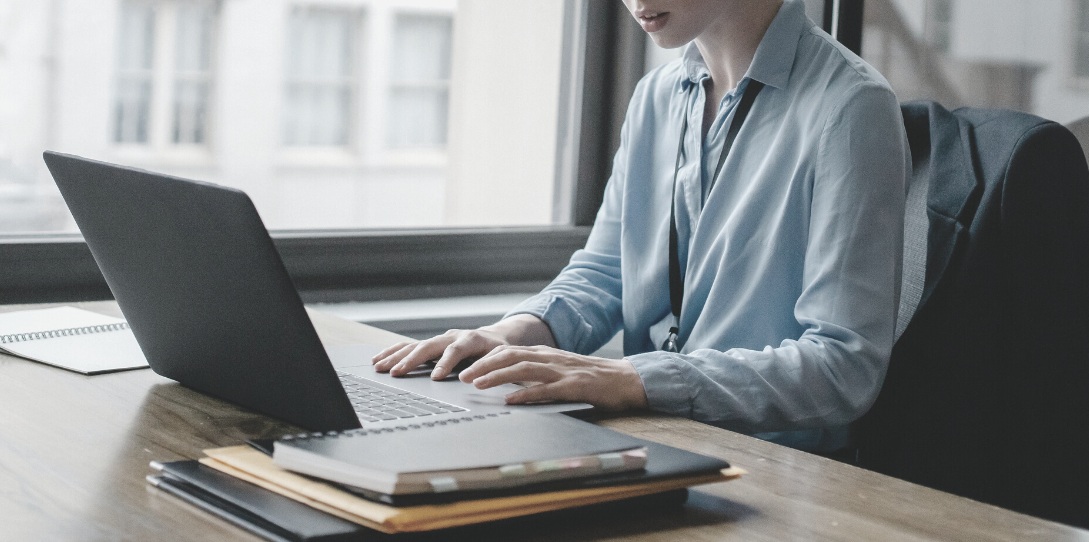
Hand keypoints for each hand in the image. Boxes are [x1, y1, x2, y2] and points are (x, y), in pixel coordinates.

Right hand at [371, 315, 555, 378]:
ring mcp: (439, 339)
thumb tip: (479, 380)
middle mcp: (451, 336)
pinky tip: (378, 359)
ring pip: (414, 345)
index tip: (436, 377)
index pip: (455, 350)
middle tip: (396, 373)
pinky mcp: (430, 344)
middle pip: (428, 346)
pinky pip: (408, 346)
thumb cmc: (499, 352)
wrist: (495, 338)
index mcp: (471, 339)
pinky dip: (393, 352)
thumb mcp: (502, 360)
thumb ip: (492, 368)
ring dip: (395, 356)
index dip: (445, 362)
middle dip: (411, 360)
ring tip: (379, 367)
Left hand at [459, 345, 648, 411]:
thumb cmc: (590, 378)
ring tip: (478, 385)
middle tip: (462, 377)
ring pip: (523, 369)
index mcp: (545, 354)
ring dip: (498, 376)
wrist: (624, 379)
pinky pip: (546, 389)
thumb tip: (508, 384)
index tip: (466, 368)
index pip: (508, 351)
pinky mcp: (574, 386)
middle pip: (510, 356)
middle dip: (483, 366)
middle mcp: (550, 358)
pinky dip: (526, 394)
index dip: (485, 359)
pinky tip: (511, 401)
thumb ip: (536, 374)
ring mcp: (562, 371)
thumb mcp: (559, 370)